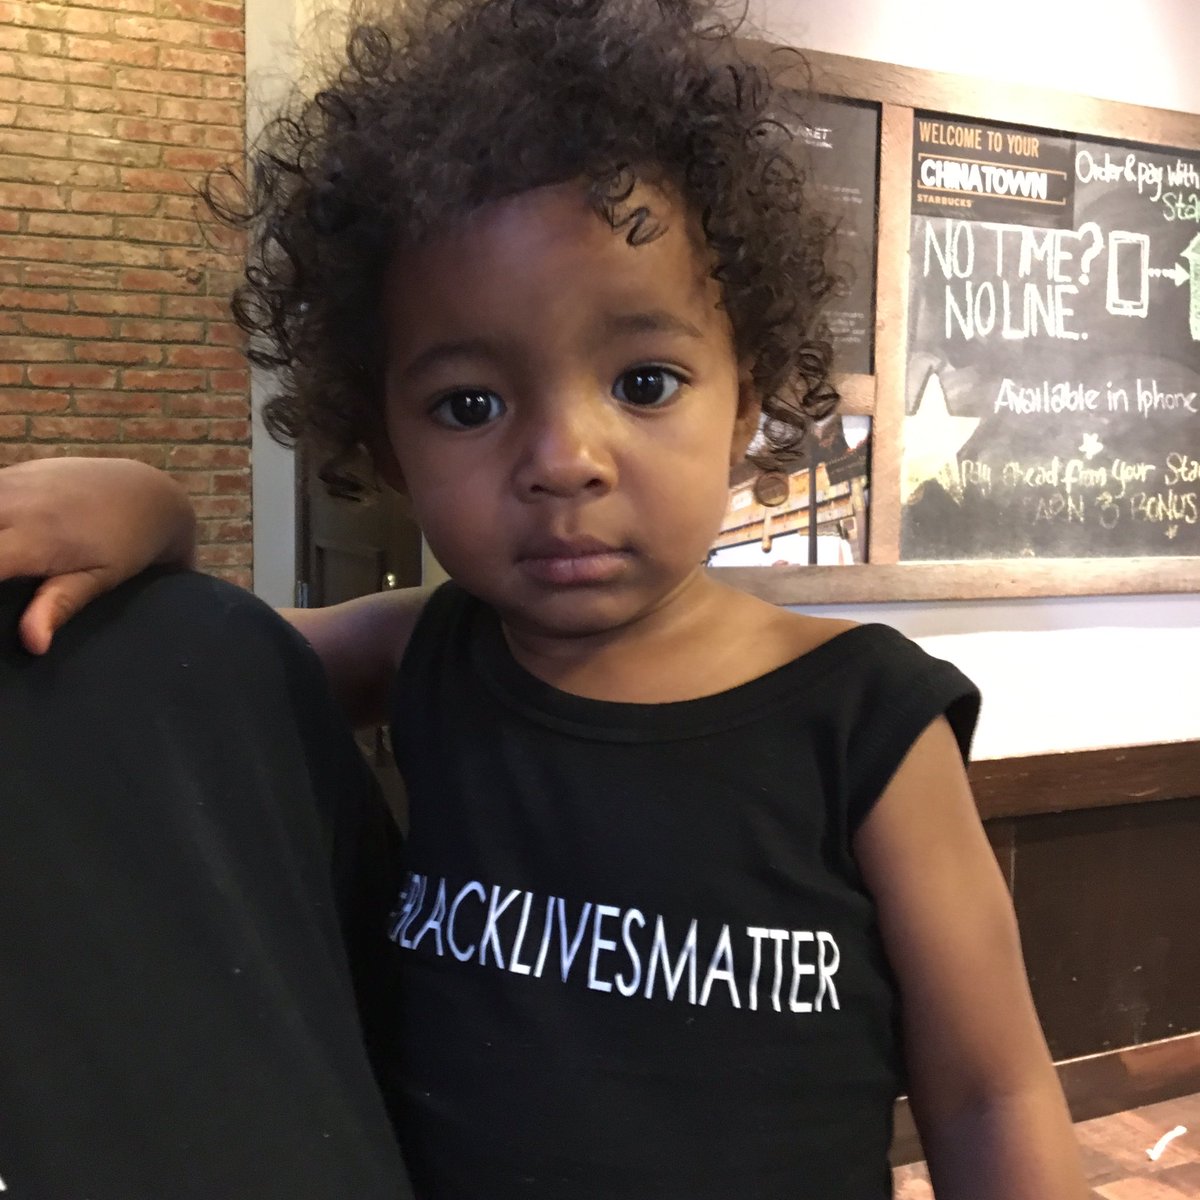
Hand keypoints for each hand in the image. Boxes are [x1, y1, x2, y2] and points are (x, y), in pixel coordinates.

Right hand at [0, 457, 195, 653]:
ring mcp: (8, 483)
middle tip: (4, 578)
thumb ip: (60, 605)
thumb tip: (32, 644)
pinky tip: (1, 544)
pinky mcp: (8, 474)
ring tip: (4, 568)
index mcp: (35, 538)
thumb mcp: (102, 577)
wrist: (146, 492)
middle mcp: (13, 504)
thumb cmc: (128, 543)